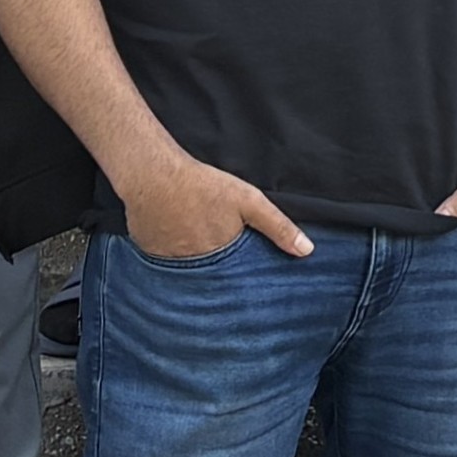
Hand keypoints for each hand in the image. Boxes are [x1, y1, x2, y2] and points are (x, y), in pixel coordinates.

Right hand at [115, 149, 313, 262]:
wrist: (152, 175)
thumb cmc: (201, 186)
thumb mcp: (248, 202)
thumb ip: (277, 226)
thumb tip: (306, 251)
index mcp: (220, 261)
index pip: (236, 281)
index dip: (243, 278)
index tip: (247, 275)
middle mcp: (194, 270)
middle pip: (213, 277)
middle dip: (219, 272)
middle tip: (219, 251)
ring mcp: (169, 265)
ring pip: (190, 269)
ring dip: (195, 262)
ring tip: (196, 240)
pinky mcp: (151, 255)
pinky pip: (167, 261)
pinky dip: (173, 254)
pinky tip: (176, 235)